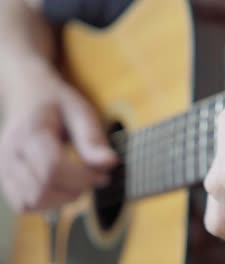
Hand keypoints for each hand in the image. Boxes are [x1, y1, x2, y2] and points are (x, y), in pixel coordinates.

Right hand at [0, 58, 116, 211]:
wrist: (29, 97)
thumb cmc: (58, 104)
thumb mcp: (81, 112)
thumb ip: (92, 139)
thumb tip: (110, 163)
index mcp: (29, 133)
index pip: (53, 169)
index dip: (83, 178)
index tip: (103, 175)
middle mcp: (9, 153)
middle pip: (42, 189)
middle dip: (75, 189)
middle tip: (94, 178)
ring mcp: (2, 168)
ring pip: (32, 202)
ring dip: (62, 199)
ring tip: (79, 182)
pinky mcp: (4, 179)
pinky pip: (24, 204)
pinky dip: (48, 202)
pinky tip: (63, 187)